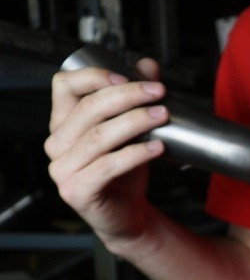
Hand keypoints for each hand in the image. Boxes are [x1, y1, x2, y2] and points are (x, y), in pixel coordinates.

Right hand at [45, 58, 166, 247]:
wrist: (128, 215)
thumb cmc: (126, 172)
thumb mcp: (131, 131)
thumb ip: (135, 98)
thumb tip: (149, 64)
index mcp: (63, 122)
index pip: (63, 85)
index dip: (93, 76)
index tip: (127, 75)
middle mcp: (57, 143)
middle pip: (88, 108)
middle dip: (127, 96)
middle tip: (158, 92)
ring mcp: (63, 169)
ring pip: (99, 136)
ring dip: (135, 122)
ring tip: (163, 116)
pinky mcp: (77, 191)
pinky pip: (107, 166)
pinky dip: (135, 154)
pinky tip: (157, 148)